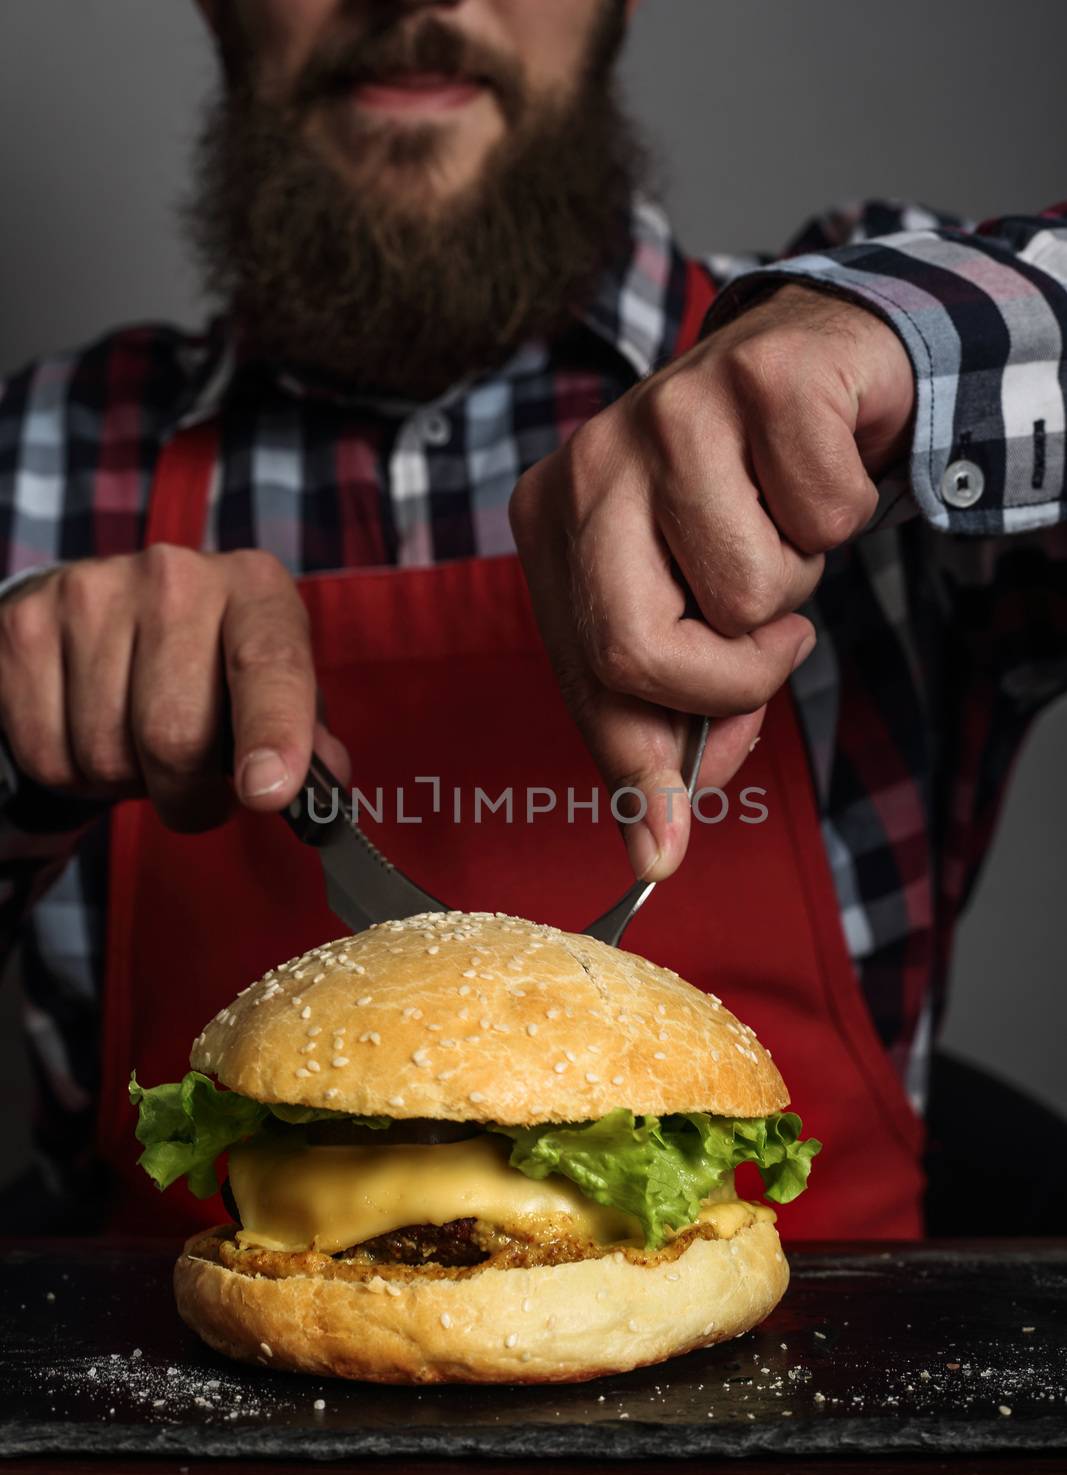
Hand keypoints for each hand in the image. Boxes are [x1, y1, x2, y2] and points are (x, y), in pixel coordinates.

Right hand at [0, 547, 349, 831]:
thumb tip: (321, 786)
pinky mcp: (25, 627)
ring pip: (107, 755)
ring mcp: (90, 594)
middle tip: (196, 791)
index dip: (272, 732)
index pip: (268, 664)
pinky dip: (74, 775)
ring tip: (141, 747)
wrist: (105, 616)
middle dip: (189, 795)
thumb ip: (306, 737)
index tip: (267, 791)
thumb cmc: (208, 667)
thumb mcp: (272, 687)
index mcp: (254, 588)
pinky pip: (49, 754)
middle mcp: (174, 576)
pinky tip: (92, 732)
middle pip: (174, 735)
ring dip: (129, 783)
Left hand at [509, 284, 914, 879]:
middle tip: (776, 645)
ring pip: (747, 590)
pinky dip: (846, 512)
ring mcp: (668, 411)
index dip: (634, 769)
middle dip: (729, 682)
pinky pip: (824, 514)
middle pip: (633, 647)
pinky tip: (816, 471)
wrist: (820, 363)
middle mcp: (591, 463)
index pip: (585, 673)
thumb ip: (674, 712)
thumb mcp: (696, 612)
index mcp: (555, 522)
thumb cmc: (748, 502)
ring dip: (797, 581)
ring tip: (783, 525)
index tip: (659, 851)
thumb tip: (660, 837)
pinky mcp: (759, 376)